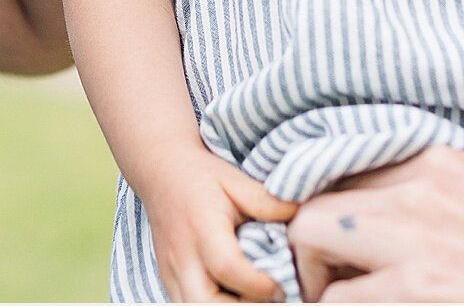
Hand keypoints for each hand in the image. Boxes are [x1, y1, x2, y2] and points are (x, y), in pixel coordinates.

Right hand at [133, 144, 297, 302]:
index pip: (228, 267)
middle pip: (203, 303)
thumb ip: (268, 202)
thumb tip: (302, 218)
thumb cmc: (202, 176)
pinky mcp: (167, 280)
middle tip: (267, 299)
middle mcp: (182, 256)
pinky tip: (234, 297)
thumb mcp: (237, 181)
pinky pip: (187, 305)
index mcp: (202, 227)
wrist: (161, 172)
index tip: (281, 286)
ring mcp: (170, 272)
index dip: (258, 285)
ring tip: (252, 299)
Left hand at [288, 146, 463, 302]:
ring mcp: (415, 243)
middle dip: (309, 247)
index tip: (336, 243)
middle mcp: (420, 191)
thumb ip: (434, 202)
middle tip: (334, 282)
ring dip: (320, 286)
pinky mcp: (416, 295)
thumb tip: (379, 221)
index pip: (342, 166)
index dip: (331, 209)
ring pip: (308, 245)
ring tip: (350, 304)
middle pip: (313, 202)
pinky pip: (341, 303)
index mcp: (441, 163)